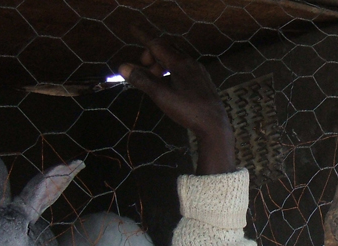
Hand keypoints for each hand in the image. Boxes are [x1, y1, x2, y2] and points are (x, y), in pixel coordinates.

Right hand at [120, 28, 234, 175]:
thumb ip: (142, 80)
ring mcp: (199, 72)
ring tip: (155, 78)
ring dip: (162, 63)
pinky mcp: (203, 82)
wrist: (215, 124)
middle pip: (168, 49)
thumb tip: (123, 67)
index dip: (143, 37)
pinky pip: (184, 68)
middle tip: (144, 67)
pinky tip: (170, 84)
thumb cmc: (187, 109)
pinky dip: (172, 70)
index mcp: (180, 62)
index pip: (157, 44)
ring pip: (177, 59)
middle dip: (152, 54)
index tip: (132, 28)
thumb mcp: (160, 95)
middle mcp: (191, 63)